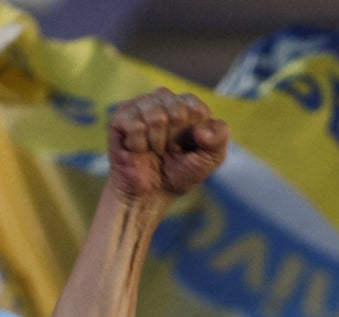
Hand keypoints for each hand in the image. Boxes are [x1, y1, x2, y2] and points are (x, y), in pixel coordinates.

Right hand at [107, 88, 227, 203]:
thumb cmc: (181, 172)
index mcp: (185, 106)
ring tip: (155, 150)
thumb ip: (219, 138)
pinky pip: (135, 125)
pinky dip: (140, 144)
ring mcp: (139, 107)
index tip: (189, 145)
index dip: (194, 130)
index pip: (195, 105)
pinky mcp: (119, 118)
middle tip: (170, 150)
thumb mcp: (210, 158)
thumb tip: (202, 130)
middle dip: (176, 138)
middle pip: (176, 108)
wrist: (152, 193)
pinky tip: (138, 150)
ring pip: (155, 114)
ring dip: (158, 141)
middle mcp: (161, 101)